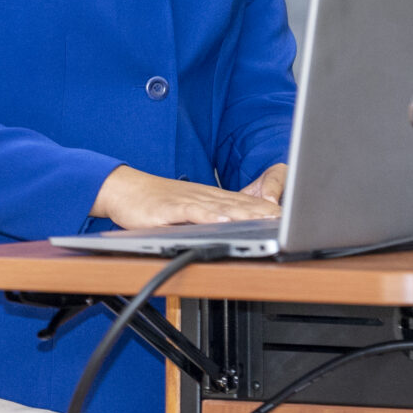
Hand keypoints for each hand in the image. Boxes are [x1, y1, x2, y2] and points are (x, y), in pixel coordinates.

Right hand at [91, 166, 282, 228]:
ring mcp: (187, 202)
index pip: (243, 203)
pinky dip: (209, 216)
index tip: (288, 217)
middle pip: (238, 205)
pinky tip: (223, 220)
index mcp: (209, 198)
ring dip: (244, 214)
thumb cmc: (155, 202)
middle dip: (263, 213)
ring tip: (263, 220)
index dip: (266, 210)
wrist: (123, 189)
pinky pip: (192, 212)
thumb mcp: (188, 207)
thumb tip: (234, 223)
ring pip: (220, 208)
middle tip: (285, 219)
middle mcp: (203, 197)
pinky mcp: (169, 209)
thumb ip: (211, 214)